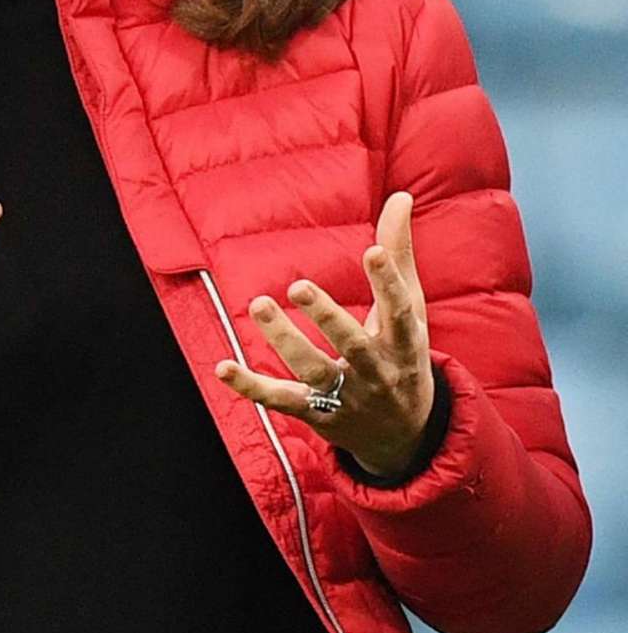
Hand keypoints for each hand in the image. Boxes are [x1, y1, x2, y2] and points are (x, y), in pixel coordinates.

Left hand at [213, 191, 434, 477]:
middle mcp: (377, 372)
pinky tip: (223, 367)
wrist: (405, 436)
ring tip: (260, 304)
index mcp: (404, 343)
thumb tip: (400, 196)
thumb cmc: (403, 355)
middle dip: (326, 316)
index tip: (374, 251)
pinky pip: (281, 400)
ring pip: (312, 371)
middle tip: (298, 285)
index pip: (399, 311)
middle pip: (351, 345)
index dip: (388, 281)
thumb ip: (399, 254)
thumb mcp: (409, 310)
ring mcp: (345, 397)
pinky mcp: (316, 415)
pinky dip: (251, 387)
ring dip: (284, 340)